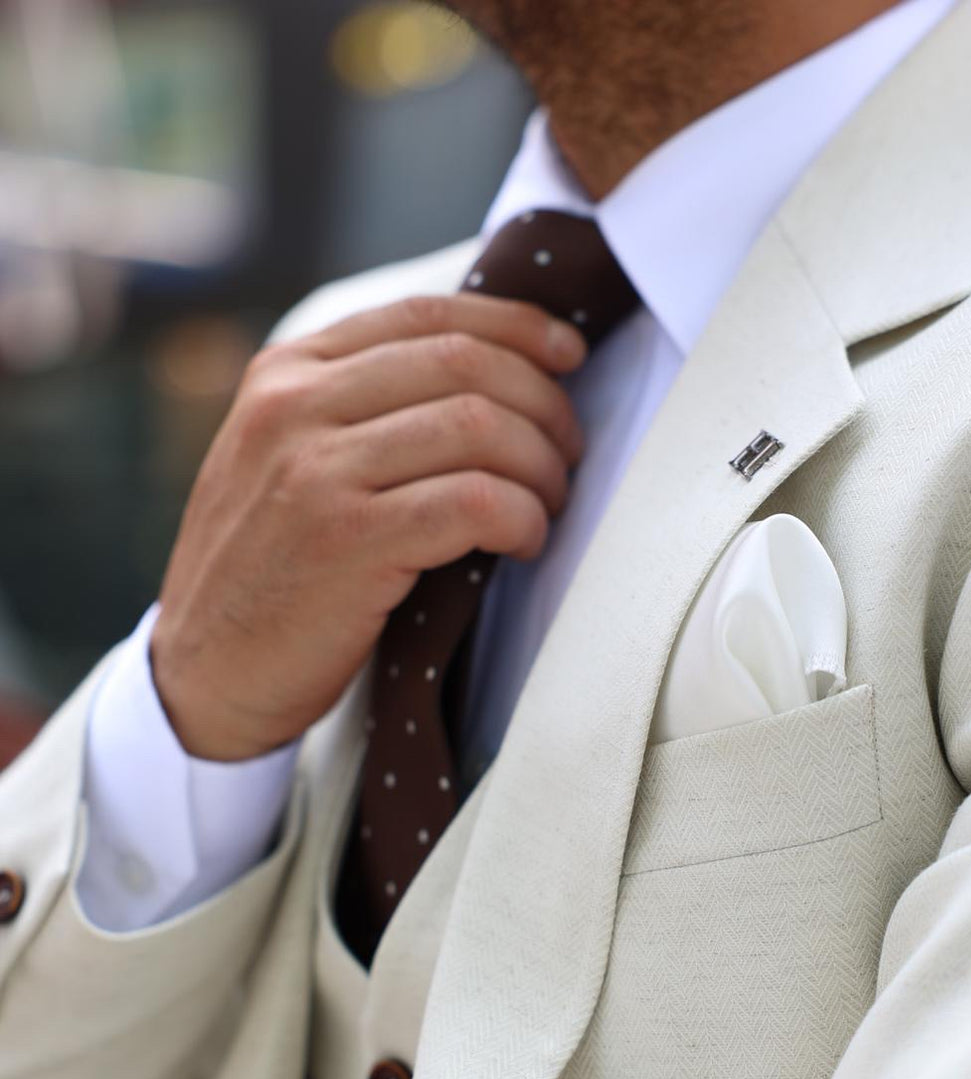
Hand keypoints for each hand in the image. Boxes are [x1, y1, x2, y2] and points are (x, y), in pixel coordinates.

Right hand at [151, 294, 587, 760]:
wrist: (205, 674)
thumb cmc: (271, 573)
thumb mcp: (287, 460)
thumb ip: (359, 408)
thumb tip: (491, 375)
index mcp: (287, 371)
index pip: (426, 316)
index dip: (516, 327)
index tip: (568, 353)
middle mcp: (294, 405)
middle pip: (464, 364)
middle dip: (543, 404)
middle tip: (566, 455)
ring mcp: (315, 470)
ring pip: (478, 426)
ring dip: (539, 466)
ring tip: (547, 505)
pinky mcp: (346, 539)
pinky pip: (473, 502)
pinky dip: (521, 517)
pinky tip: (524, 542)